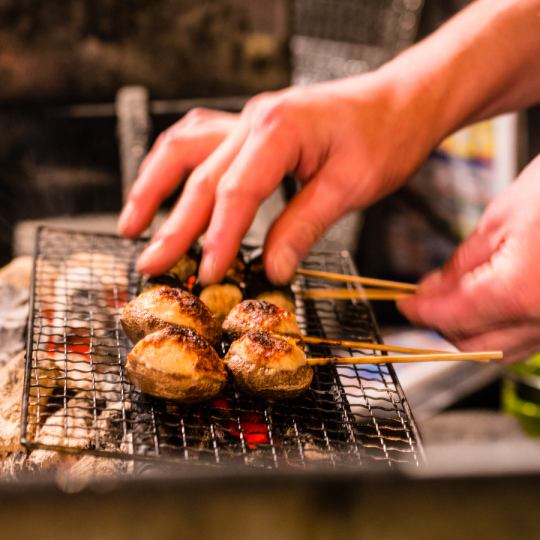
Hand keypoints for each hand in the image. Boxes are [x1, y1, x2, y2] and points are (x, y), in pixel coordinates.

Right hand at [118, 75, 434, 283]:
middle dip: (173, 226)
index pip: (235, 192)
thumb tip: (271, 268)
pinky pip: (198, 142)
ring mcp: (248, 120)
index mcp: (280, 130)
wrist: (401, 101)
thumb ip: (303, 227)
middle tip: (150, 264)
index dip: (218, 238)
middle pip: (200, 176)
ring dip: (153, 186)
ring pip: (183, 149)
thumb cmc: (385, 135)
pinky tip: (163, 187)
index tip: (207, 274)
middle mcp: (254, 120)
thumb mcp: (350, 187)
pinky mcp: (250, 128)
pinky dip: (175, 168)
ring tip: (132, 224)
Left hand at [398, 155, 539, 361]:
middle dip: (440, 325)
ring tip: (450, 301)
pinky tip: (484, 306)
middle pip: (473, 345)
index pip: (452, 317)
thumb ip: (462, 263)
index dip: (419, 312)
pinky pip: (526, 340)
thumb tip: (433, 288)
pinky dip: (498, 329)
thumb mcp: (501, 220)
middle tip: (423, 300)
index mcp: (522, 291)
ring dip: (468, 331)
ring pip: (501, 349)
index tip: (403, 303)